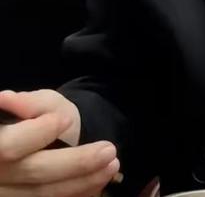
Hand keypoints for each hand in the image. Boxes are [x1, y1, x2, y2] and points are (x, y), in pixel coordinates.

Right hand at [0, 89, 118, 196]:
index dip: (36, 134)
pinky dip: (79, 192)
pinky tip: (101, 181)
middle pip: (34, 172)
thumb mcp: (40, 103)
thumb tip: (5, 98)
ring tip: (112, 164)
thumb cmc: (42, 118)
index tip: (64, 120)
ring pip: (45, 193)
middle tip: (109, 150)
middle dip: (75, 162)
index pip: (8, 146)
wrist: (46, 144)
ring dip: (82, 180)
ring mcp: (10, 194)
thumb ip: (27, 103)